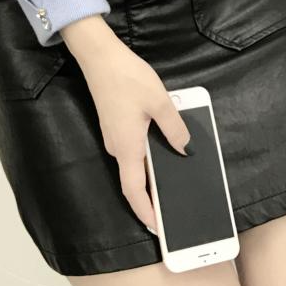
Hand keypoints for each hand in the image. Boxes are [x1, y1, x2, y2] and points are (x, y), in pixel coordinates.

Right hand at [63, 19, 191, 231]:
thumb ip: (175, 129)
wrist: (100, 57)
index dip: (145, 212)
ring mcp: (114, 136)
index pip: (134, 190)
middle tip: (176, 207)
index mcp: (127, 147)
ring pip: (135, 163)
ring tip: (177, 178)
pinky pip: (134, 147)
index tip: (157, 229)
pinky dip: (148, 155)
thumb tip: (186, 149)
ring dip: (153, 173)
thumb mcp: (160, 102)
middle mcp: (117, 147)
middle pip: (135, 180)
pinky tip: (165, 146)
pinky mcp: (115, 125)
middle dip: (154, 196)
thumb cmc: (127, 78)